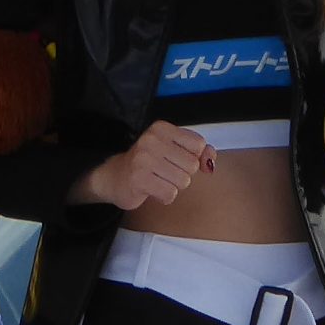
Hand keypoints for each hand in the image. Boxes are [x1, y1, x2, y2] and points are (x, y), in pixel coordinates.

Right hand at [72, 120, 214, 210]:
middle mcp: (150, 139)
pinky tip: (152, 189)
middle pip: (192, 165)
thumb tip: (210, 163)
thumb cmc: (149, 163)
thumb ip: (199, 152)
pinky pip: (170, 194)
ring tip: (157, 180)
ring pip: (183, 181)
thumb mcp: (174, 150)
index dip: (192, 157)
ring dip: (174, 186)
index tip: (176, 159)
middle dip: (182, 174)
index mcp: (161, 128)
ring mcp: (143, 159)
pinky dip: (164, 196)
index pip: (198, 145)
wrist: (114, 176)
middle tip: (163, 171)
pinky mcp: (138, 178)